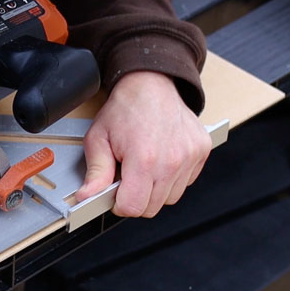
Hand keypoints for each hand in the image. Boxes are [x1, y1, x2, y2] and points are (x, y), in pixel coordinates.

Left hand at [74, 71, 211, 217]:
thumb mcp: (98, 138)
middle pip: (152, 207)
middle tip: (127, 175)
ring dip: (155, 190)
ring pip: (170, 198)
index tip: (115, 192)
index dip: (119, 204)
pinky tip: (160, 160)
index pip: (133, 207)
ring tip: (144, 166)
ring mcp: (190, 156)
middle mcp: (172, 160)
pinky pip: (186, 182)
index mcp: (144, 159)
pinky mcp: (202, 151)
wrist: (151, 83)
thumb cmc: (125, 108)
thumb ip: (95, 172)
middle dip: (136, 198)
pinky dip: (172, 178)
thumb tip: (87, 197)